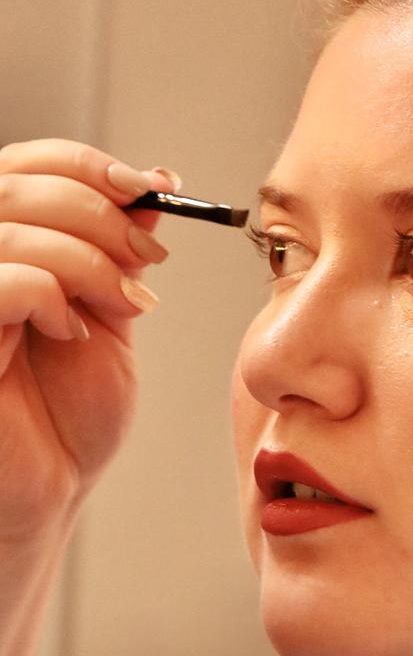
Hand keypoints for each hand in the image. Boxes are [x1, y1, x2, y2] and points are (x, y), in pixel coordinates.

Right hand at [0, 139, 178, 542]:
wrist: (50, 491)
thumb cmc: (67, 416)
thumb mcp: (108, 317)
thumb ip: (117, 252)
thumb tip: (154, 185)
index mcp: (3, 244)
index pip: (26, 164)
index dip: (88, 166)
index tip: (150, 190)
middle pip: (17, 184)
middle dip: (98, 213)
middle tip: (147, 259)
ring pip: (13, 228)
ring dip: (86, 258)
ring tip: (125, 303)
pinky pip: (0, 280)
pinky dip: (50, 292)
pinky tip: (74, 330)